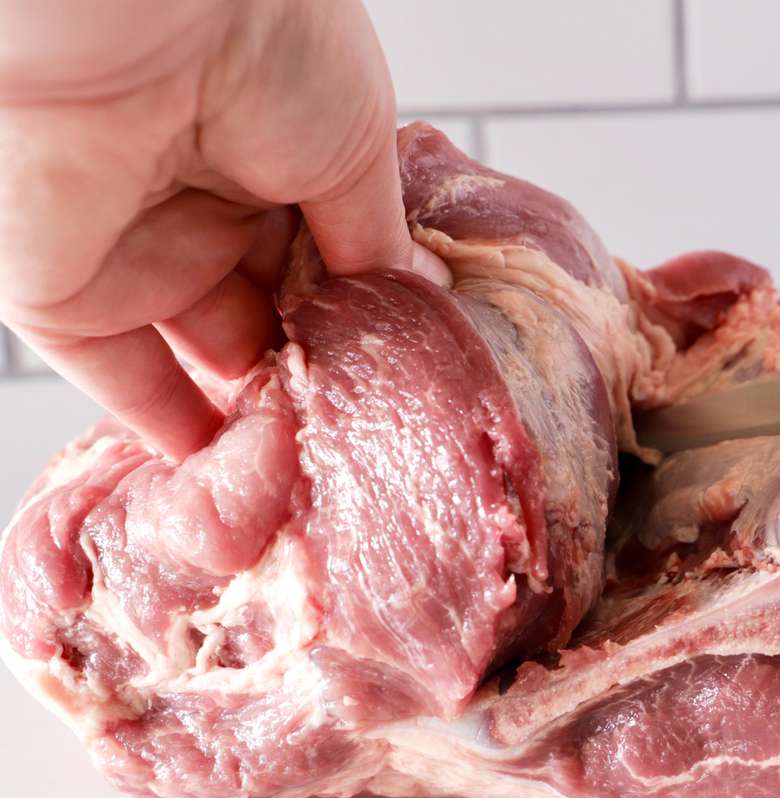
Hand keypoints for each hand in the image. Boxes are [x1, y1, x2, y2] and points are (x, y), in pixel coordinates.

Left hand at [0, 0, 447, 459]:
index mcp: (273, 153)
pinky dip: (182, 432)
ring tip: (332, 462)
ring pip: (209, 356)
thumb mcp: (359, 147)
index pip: (324, 261)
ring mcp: (134, 251)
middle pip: (273, 313)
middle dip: (322, 369)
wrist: (135, 10)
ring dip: (266, 408)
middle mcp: (201, 202)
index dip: (366, 318)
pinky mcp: (66, 296)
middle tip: (376, 426)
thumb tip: (417, 302)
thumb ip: (378, 242)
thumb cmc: (262, 37)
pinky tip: (248, 473)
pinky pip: (126, 383)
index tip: (409, 372)